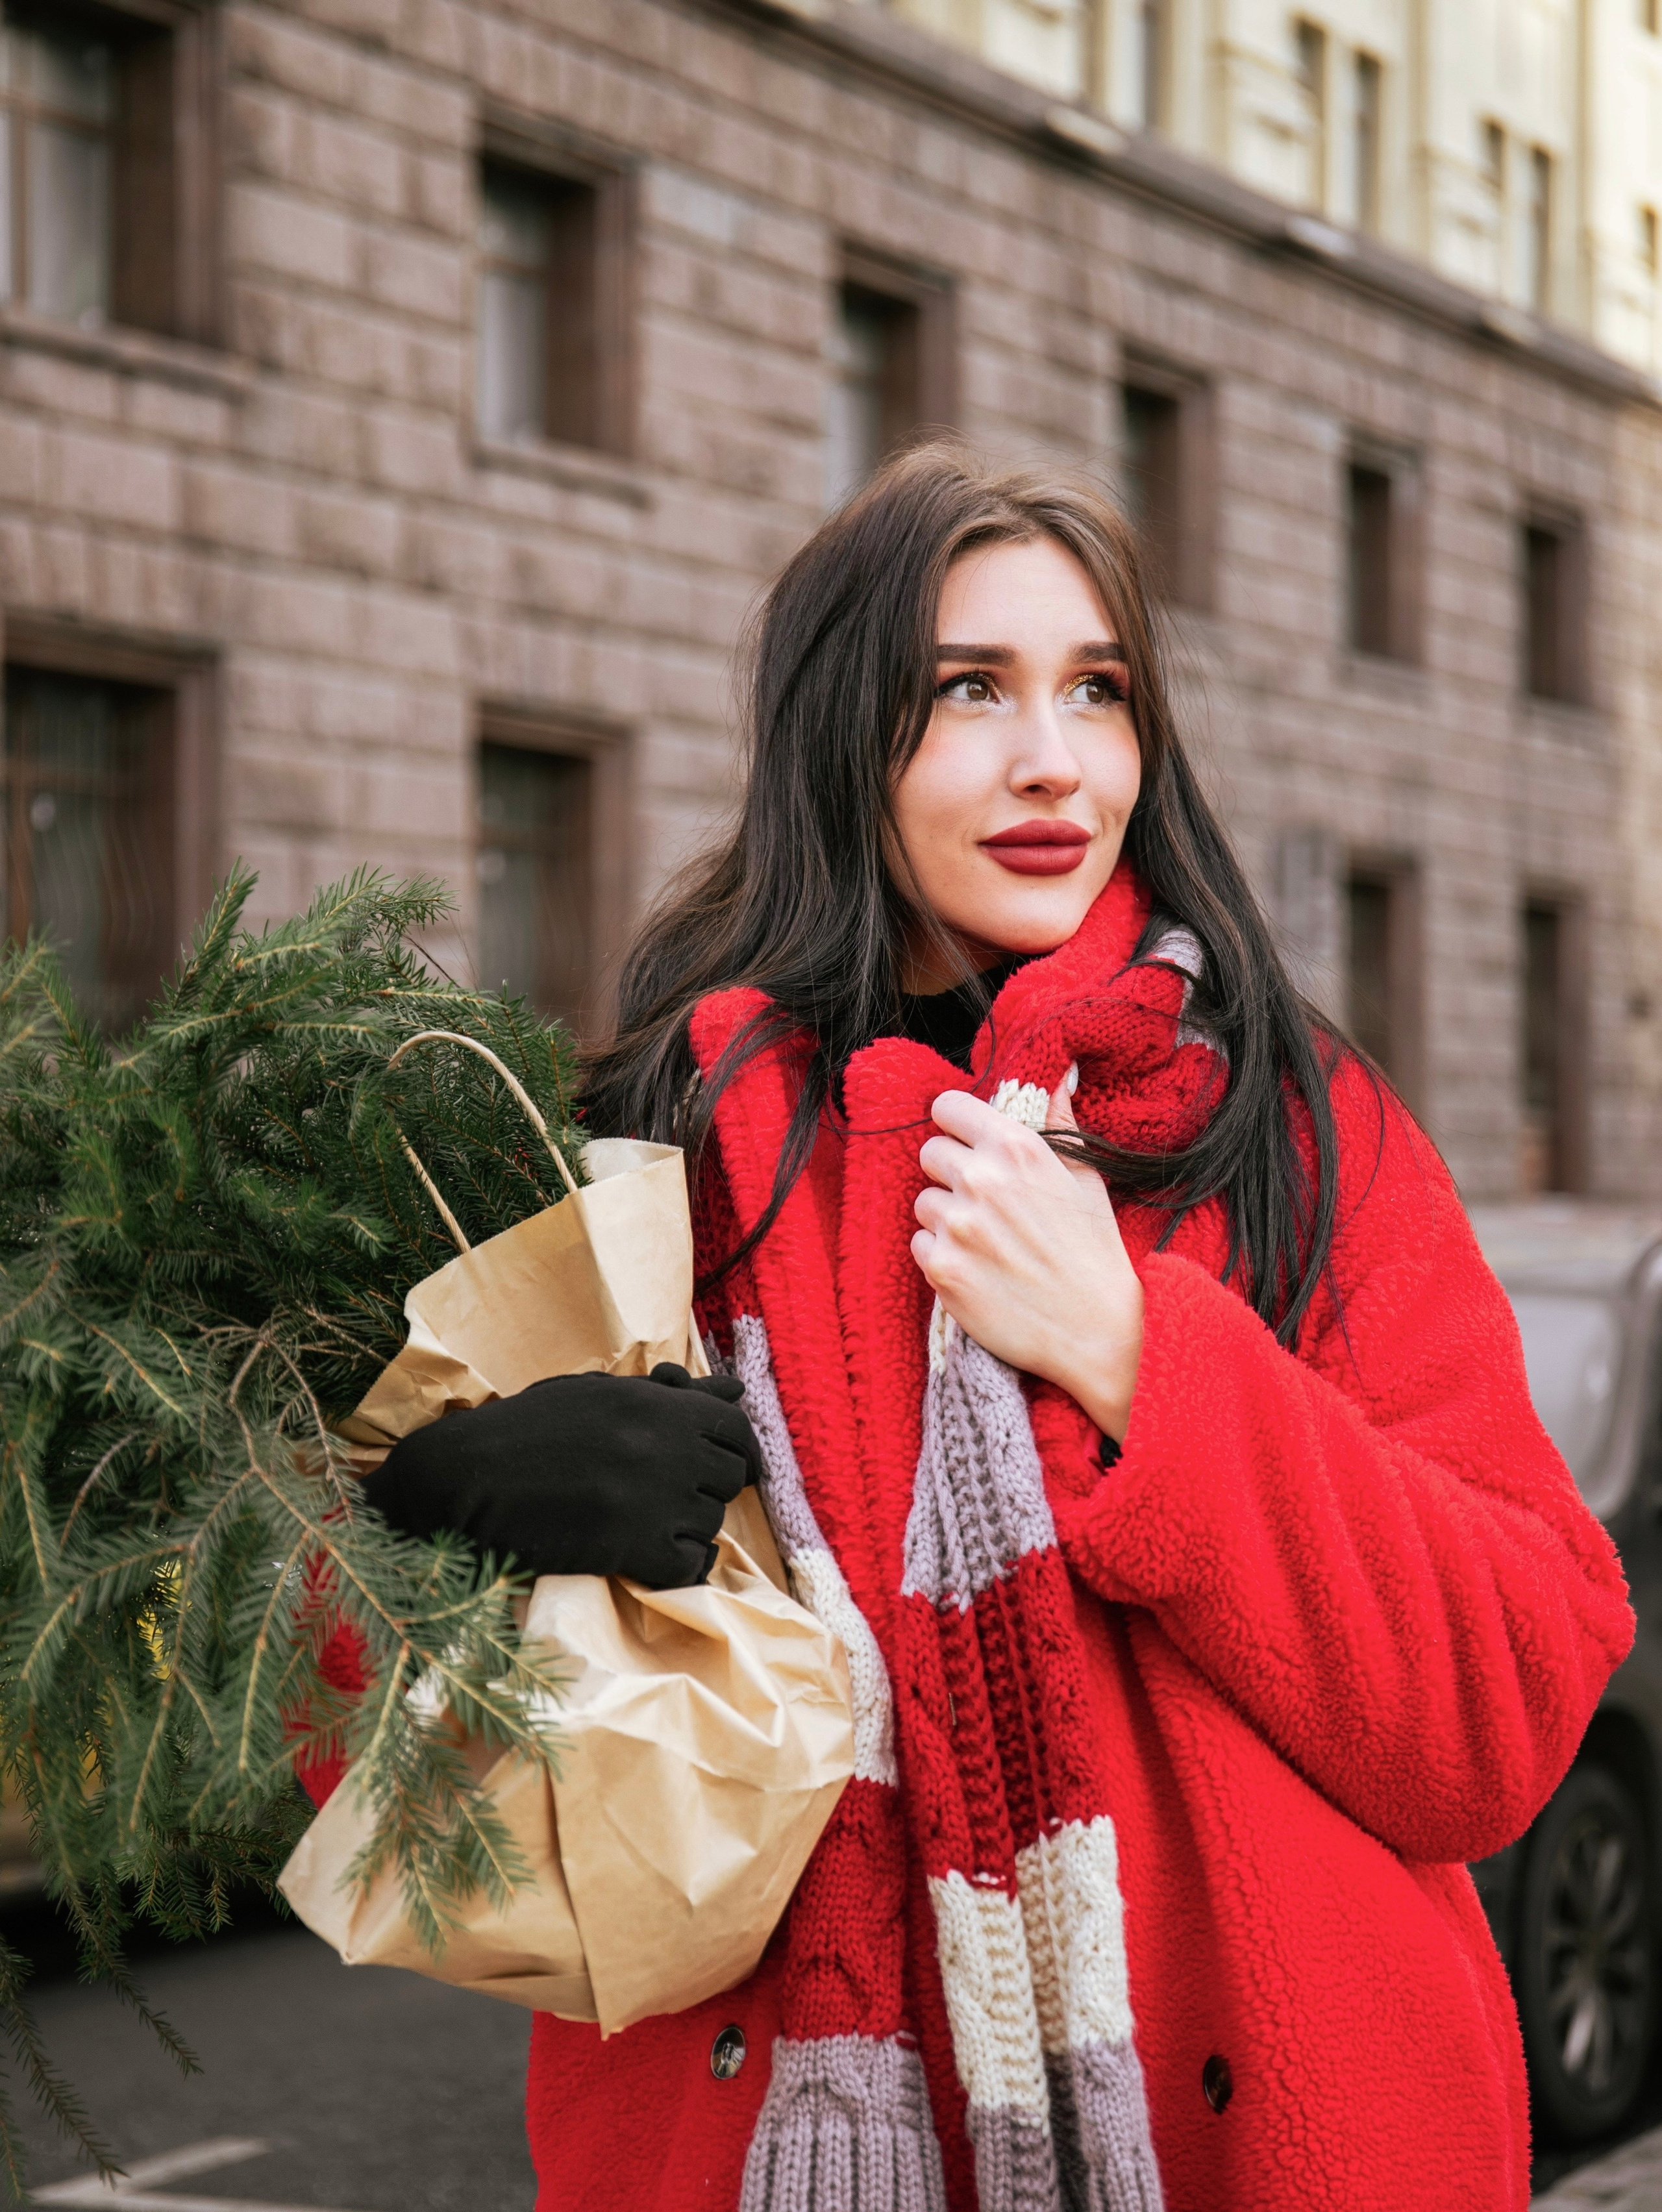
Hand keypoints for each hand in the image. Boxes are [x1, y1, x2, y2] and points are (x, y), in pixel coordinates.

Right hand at [360, 1363, 762, 1587]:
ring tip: (643, 1523)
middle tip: (671, 1496)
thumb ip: (670, 1394)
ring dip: (687, 1526)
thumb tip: (736, 1388)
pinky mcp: (634, 1546)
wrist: (466, 1479)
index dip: (737, 1448)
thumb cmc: (524, 1431)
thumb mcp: (597, 1395)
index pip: (734, 1425)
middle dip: (708, 1487)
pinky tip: (648, 1557)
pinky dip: (678, 1567)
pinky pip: (691, 1565)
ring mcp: (653, 1497)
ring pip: (711, 1521)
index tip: (728, 1465)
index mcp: (654, 1403)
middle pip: (729, 1475)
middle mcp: (664, 1445)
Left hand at [911, 1069, 1143, 1440]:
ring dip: (946, 1218)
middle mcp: (981, 1179)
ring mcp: (957, 1225)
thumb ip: (1061, 1123)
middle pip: (930, 1153)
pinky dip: (941, 1256)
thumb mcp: (1086, 1178)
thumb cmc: (1095, 1253)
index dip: (956, 1125)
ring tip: (988, 1242)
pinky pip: (920, 1244)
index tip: (966, 1140)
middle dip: (952, 1173)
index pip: (947, 1107)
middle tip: (985, 1202)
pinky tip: (979, 1269)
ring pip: (924, 1202)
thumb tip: (1057, 1078)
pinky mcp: (941, 1269)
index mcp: (1017, 1148)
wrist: (1096, 1332)